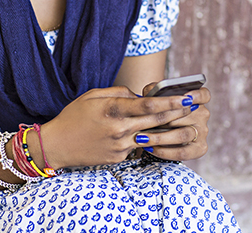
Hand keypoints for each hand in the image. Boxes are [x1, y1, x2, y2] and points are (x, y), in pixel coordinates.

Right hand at [39, 86, 194, 167]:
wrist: (56, 145)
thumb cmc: (74, 116)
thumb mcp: (93, 95)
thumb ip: (120, 93)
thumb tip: (140, 96)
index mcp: (113, 110)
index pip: (149, 105)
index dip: (171, 102)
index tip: (186, 97)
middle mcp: (119, 129)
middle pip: (156, 121)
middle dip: (178, 113)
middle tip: (195, 106)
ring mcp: (120, 146)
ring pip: (152, 137)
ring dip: (171, 130)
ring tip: (186, 122)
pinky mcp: (118, 158)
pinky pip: (138, 148)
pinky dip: (149, 140)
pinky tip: (159, 135)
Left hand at [138, 84, 210, 160]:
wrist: (158, 133)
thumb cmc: (158, 112)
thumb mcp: (156, 99)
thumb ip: (154, 91)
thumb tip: (149, 92)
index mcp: (196, 99)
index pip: (203, 95)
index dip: (197, 96)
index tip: (186, 98)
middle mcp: (202, 115)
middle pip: (186, 116)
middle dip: (164, 118)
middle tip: (144, 121)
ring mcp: (202, 132)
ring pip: (183, 134)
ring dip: (160, 137)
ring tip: (142, 138)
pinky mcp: (199, 148)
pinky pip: (182, 152)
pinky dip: (165, 151)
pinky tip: (151, 148)